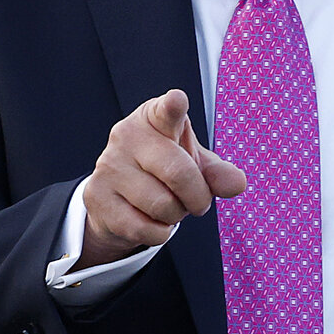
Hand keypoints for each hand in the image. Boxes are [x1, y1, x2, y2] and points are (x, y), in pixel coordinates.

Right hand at [78, 89, 244, 268]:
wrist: (117, 198)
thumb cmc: (163, 172)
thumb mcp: (194, 165)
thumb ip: (217, 172)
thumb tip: (237, 183)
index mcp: (155, 118)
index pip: (166, 111)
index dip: (173, 106)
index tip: (177, 100)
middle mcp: (127, 135)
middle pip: (178, 173)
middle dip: (198, 197)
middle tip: (197, 201)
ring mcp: (108, 165)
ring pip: (163, 205)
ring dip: (176, 215)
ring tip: (167, 205)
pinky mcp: (96, 196)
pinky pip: (145, 228)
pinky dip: (158, 233)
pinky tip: (150, 220)